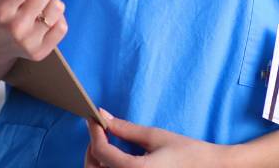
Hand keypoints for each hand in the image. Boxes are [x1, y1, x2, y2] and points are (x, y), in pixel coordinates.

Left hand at [85, 109, 233, 167]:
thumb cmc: (186, 153)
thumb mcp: (154, 136)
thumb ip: (125, 129)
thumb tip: (103, 116)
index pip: (101, 152)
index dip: (94, 133)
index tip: (93, 119)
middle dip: (92, 149)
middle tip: (100, 132)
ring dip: (97, 161)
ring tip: (107, 145)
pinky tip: (116, 160)